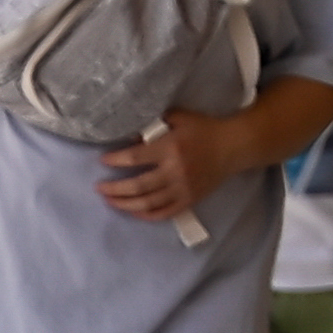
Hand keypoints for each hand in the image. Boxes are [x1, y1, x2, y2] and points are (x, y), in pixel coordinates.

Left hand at [95, 112, 230, 224]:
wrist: (233, 146)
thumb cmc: (204, 129)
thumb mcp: (179, 117)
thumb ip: (155, 124)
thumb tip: (132, 137)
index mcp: (170, 148)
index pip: (135, 157)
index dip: (115, 160)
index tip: (103, 161)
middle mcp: (174, 171)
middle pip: (137, 185)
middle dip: (114, 188)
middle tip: (99, 188)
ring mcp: (183, 188)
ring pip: (147, 202)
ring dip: (125, 204)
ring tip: (110, 201)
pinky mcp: (190, 200)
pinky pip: (164, 213)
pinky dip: (146, 215)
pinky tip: (134, 211)